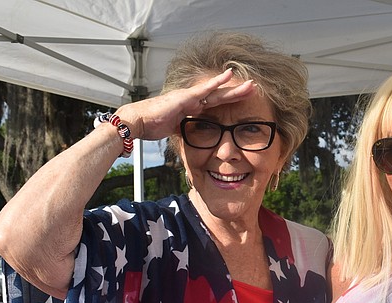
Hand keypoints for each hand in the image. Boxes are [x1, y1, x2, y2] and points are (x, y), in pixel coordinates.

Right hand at [112, 69, 256, 140]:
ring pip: (217, 91)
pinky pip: (204, 89)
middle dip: (238, 93)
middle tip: (255, 88)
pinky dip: (217, 82)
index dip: (231, 101)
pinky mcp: (184, 97)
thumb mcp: (174, 130)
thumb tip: (191, 137)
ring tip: (251, 84)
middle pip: (220, 96)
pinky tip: (229, 75)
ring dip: (234, 88)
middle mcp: (192, 99)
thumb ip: (185, 129)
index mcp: (191, 107)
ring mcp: (189, 96)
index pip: (215, 104)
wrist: (136, 121)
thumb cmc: (150, 125)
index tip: (245, 99)